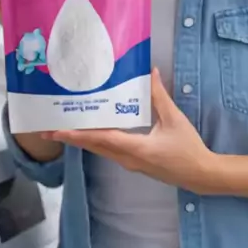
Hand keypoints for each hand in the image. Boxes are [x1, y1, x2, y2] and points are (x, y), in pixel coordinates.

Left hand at [45, 69, 214, 193]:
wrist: (201, 174)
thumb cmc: (188, 148)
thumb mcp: (174, 119)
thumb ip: (159, 96)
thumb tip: (150, 72)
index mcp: (135, 148)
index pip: (101, 140)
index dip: (78, 134)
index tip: (58, 131)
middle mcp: (127, 159)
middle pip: (93, 147)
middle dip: (70, 138)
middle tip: (47, 130)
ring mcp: (129, 164)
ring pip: (99, 150)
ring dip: (81, 140)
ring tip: (62, 130)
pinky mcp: (133, 164)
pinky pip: (108, 152)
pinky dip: (95, 142)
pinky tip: (90, 133)